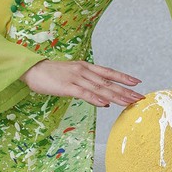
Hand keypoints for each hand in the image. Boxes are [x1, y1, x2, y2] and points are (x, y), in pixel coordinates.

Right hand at [20, 59, 143, 108]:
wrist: (32, 69)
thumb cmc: (51, 73)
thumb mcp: (71, 76)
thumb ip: (86, 84)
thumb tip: (103, 97)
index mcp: (85, 67)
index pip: (109, 72)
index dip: (123, 77)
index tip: (137, 83)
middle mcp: (83, 71)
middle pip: (108, 82)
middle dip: (125, 91)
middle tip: (140, 97)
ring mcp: (75, 78)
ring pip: (99, 88)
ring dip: (116, 96)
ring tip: (129, 102)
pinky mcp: (66, 86)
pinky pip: (84, 94)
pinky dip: (95, 99)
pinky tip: (105, 104)